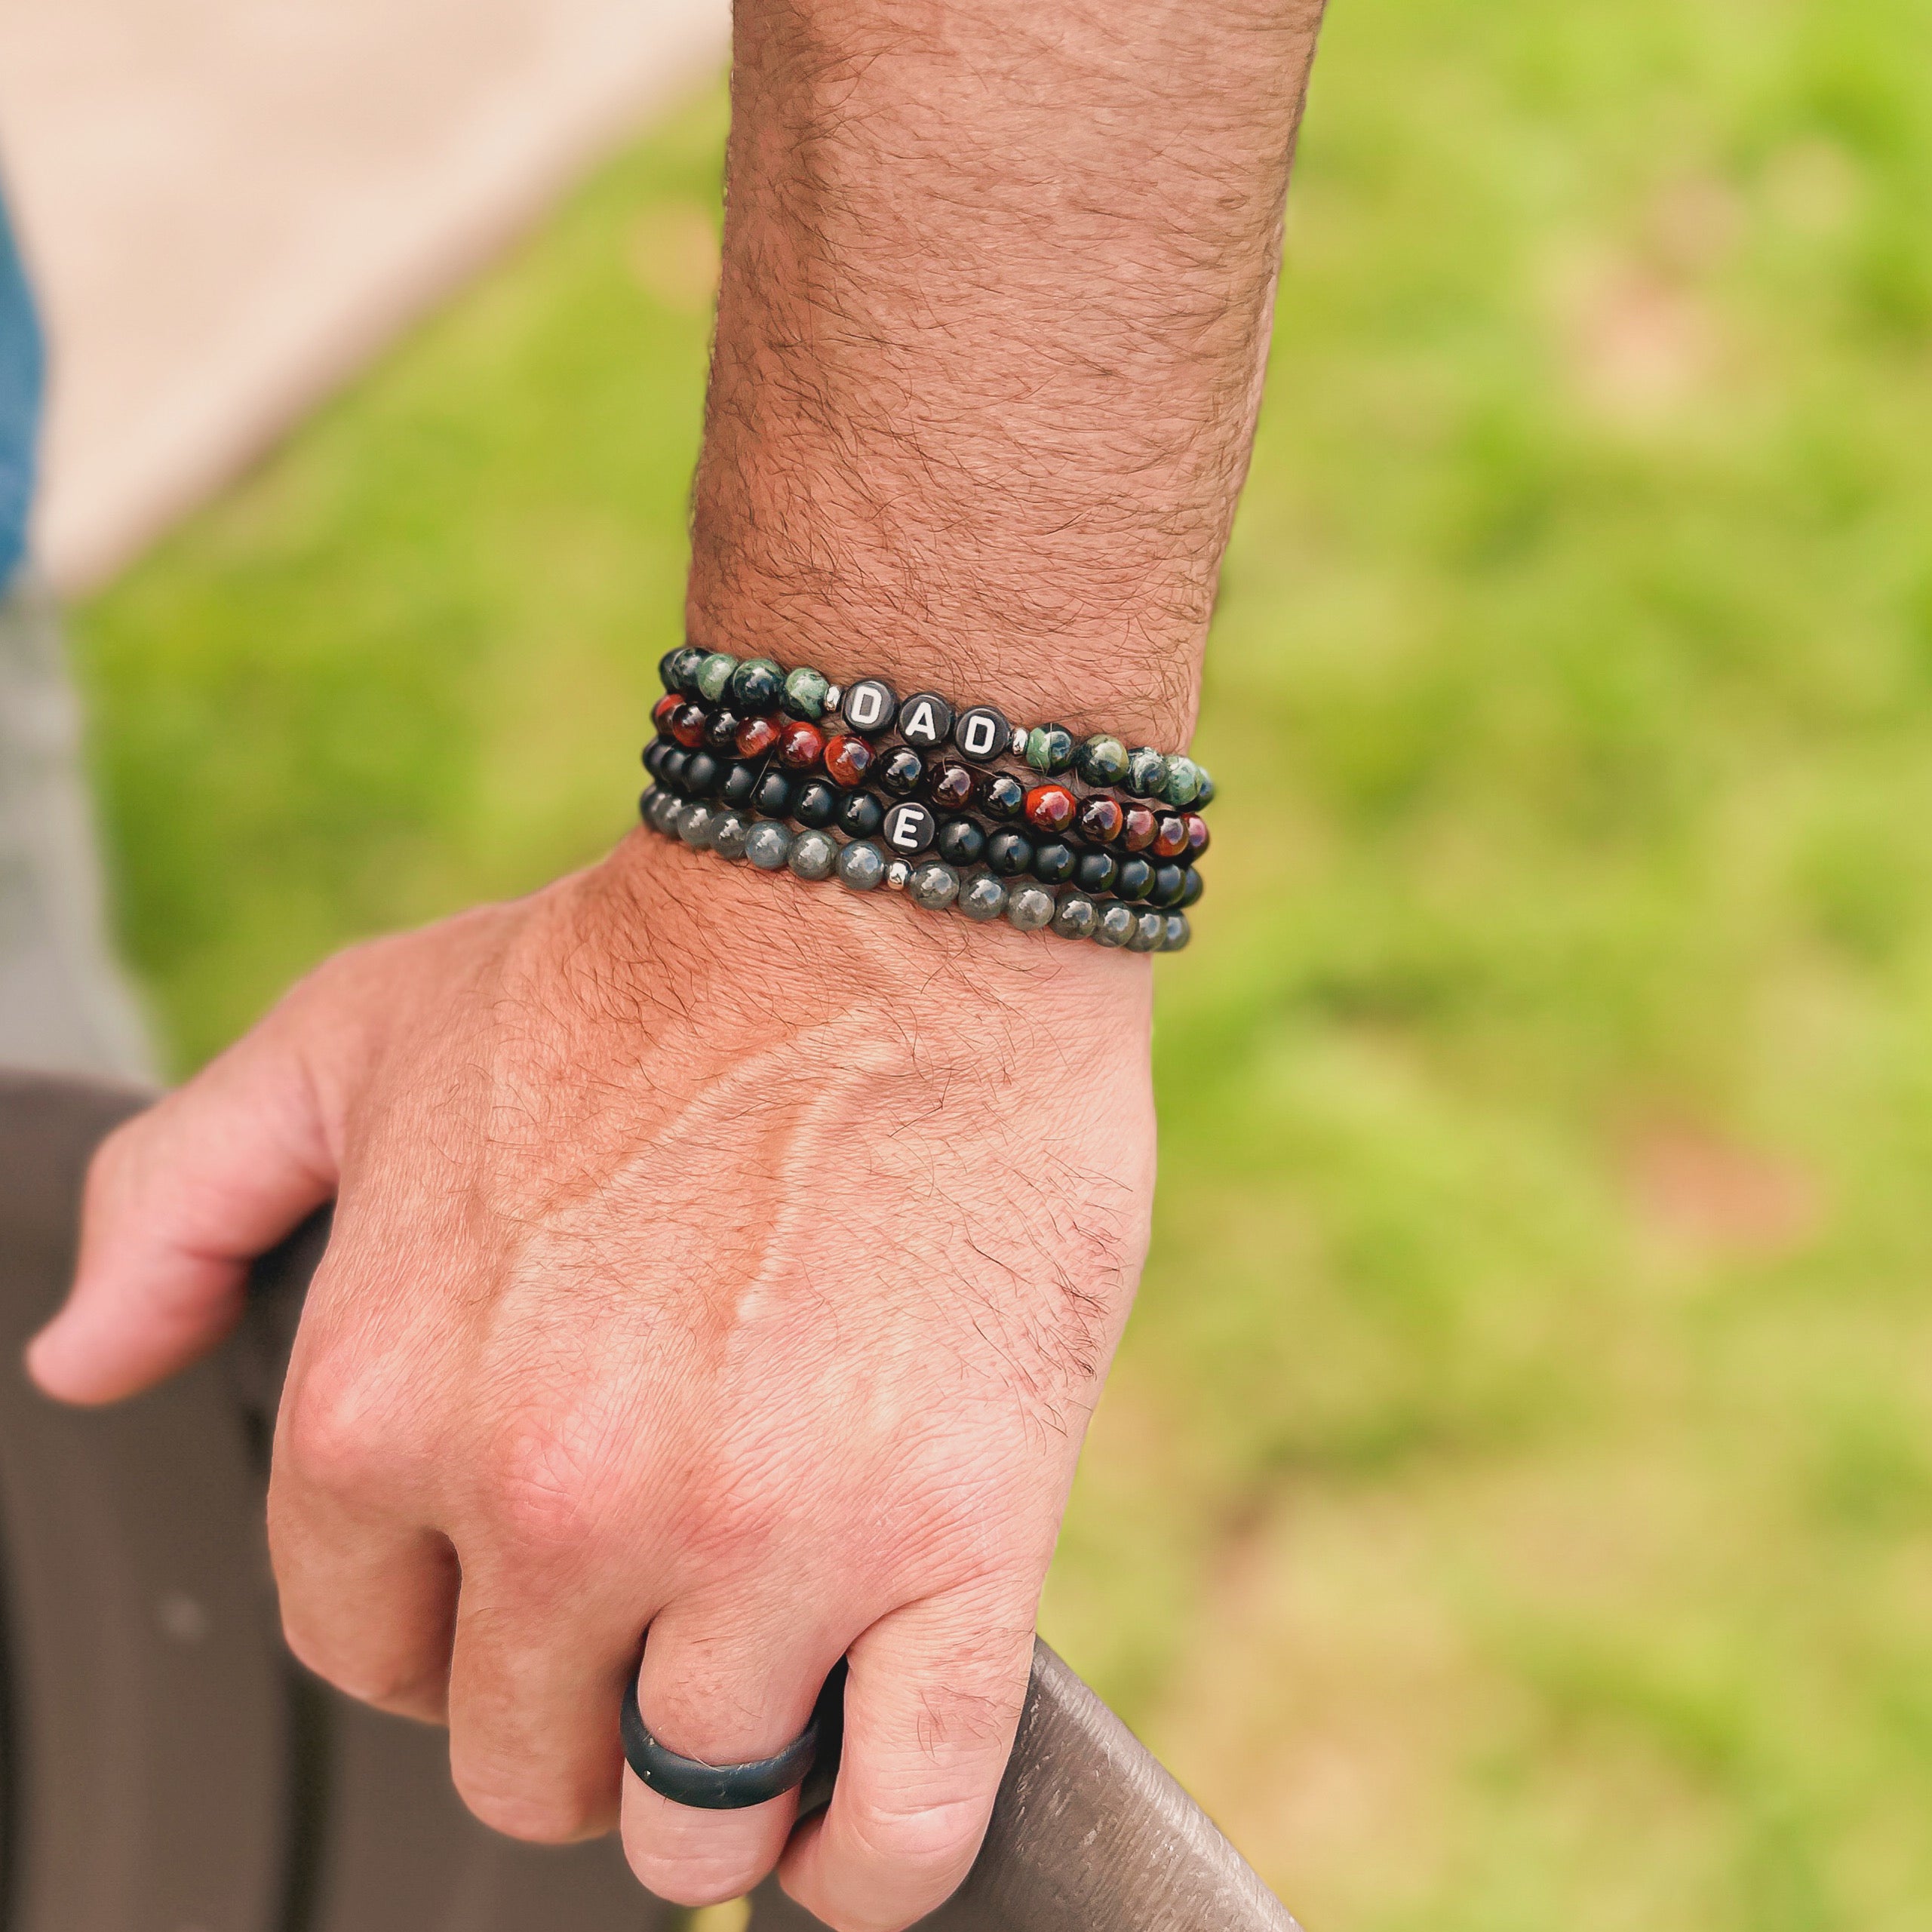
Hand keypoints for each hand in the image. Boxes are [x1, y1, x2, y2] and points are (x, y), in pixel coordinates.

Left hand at [27, 829, 1154, 1930]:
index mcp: (387, 1404)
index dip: (453, 1625)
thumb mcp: (357, 1032)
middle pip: (529, 1765)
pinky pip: (897, 1826)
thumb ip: (184, 1197)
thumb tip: (82, 1363)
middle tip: (666, 1599)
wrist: (887, 896)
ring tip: (774, 1656)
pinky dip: (869, 1856)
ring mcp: (758, 1533)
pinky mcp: (952, 1538)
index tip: (540, 1576)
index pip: (369, 1653)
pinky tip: (860, 1787)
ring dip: (722, 1776)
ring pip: (699, 1819)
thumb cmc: (635, 968)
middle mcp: (554, 1499)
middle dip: (581, 1707)